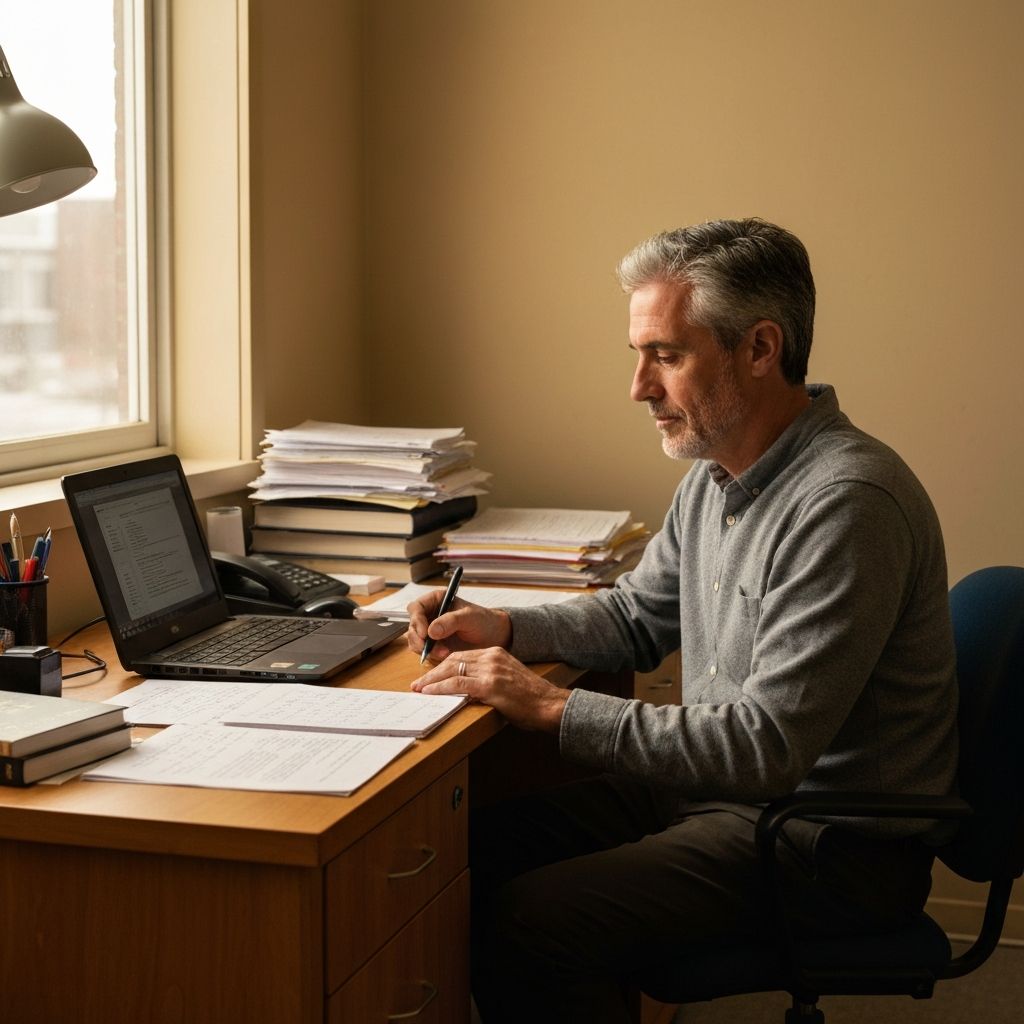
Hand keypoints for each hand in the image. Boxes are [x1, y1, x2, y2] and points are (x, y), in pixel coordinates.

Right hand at [406, 591, 511, 662]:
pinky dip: (431, 656)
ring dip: (425, 649)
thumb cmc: (483, 621)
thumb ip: (451, 621)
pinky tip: (445, 656)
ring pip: (415, 641)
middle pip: (412, 626)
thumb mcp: (469, 617)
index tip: (424, 633)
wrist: (494, 637)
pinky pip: (424, 652)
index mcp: (436, 600)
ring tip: (444, 653)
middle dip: (418, 639)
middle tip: (428, 648)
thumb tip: (431, 630)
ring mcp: (430, 631)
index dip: (416, 620)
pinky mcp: (434, 646)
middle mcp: (430, 615)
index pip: (416, 608)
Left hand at [411, 647, 568, 733]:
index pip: (461, 655)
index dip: (442, 666)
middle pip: (453, 660)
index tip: (431, 675)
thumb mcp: (508, 680)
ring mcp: (491, 669)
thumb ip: (488, 678)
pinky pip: (458, 684)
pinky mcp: (490, 685)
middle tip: (419, 683)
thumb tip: (467, 688)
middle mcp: (492, 656)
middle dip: (433, 672)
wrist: (549, 704)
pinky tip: (430, 692)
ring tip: (419, 689)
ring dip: (432, 680)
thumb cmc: (531, 698)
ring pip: (452, 670)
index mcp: (496, 653)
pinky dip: (441, 688)